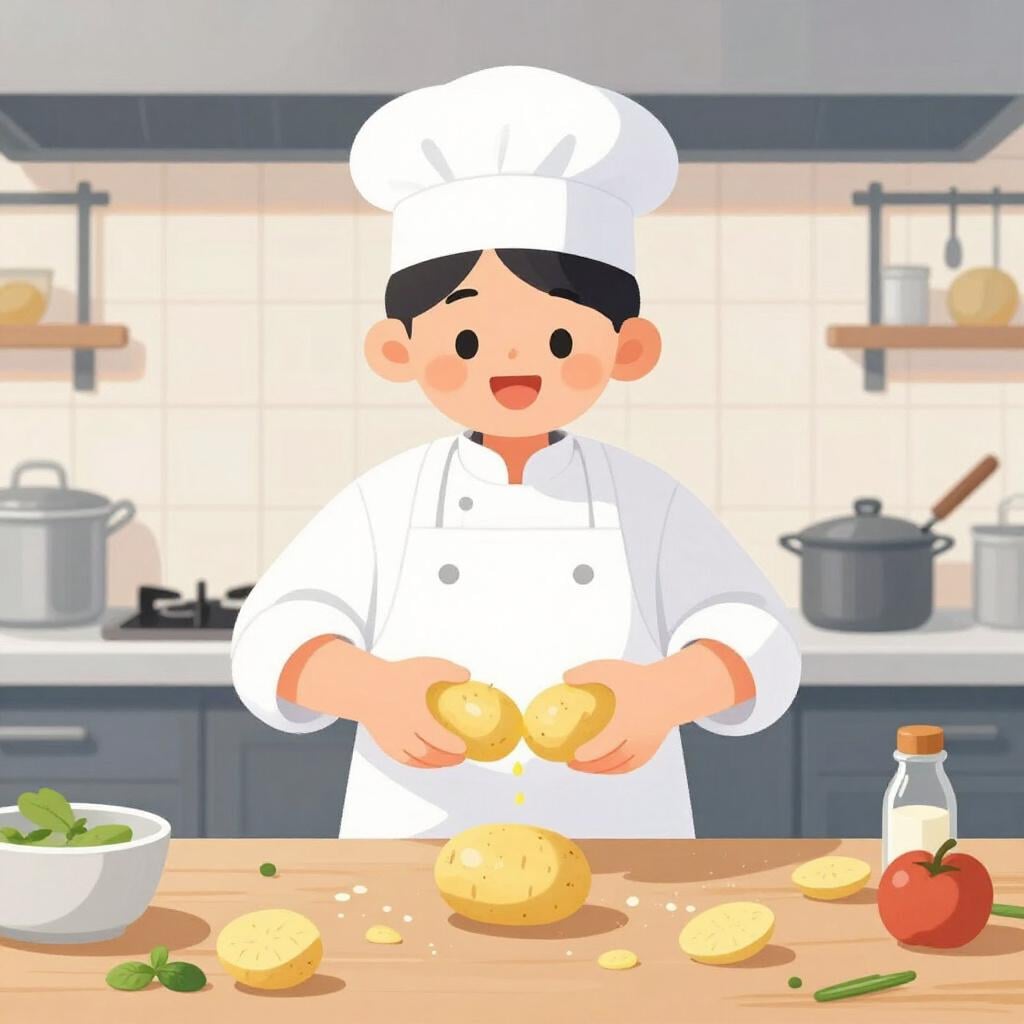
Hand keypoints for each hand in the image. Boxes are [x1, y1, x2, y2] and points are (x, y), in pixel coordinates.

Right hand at [359, 657, 470, 768]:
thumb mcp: (425, 667)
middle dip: (446, 759)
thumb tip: (466, 676)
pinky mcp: (385, 744)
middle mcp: (402, 732)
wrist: (364, 686)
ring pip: (415, 760)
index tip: (464, 747)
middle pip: (427, 754)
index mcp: (414, 716)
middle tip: (460, 757)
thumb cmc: (395, 676)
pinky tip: (427, 760)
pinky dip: (418, 764)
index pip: (437, 738)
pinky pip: (403, 760)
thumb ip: (448, 671)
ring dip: (433, 764)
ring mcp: (392, 740)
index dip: (452, 746)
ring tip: (447, 760)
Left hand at [564, 642, 754, 774]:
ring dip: (601, 769)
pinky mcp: (650, 748)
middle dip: (590, 765)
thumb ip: (588, 673)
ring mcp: (645, 746)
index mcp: (627, 721)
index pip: (606, 743)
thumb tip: (566, 677)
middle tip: (572, 763)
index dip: (590, 753)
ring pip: (621, 765)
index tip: (575, 755)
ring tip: (585, 765)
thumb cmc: (642, 680)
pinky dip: (617, 768)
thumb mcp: (611, 670)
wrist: (671, 689)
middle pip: (611, 760)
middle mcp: (637, 738)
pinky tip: (605, 766)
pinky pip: (632, 765)